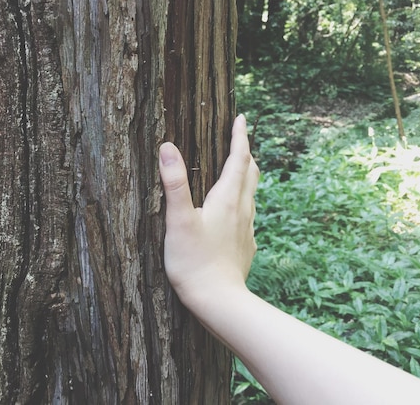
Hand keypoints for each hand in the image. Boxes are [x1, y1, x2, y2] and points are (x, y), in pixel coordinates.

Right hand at [159, 114, 258, 312]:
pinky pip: (248, 216)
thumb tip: (167, 147)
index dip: (240, 136)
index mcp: (227, 199)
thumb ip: (174, 183)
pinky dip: (243, 202)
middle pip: (251, 174)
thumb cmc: (194, 262)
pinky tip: (234, 213)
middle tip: (241, 139)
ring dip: (246, 176)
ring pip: (251, 195)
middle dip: (246, 153)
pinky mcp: (245, 247)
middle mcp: (242, 210)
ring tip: (238, 170)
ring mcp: (247, 230)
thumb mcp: (178, 220)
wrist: (219, 302)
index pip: (239, 158)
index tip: (241, 118)